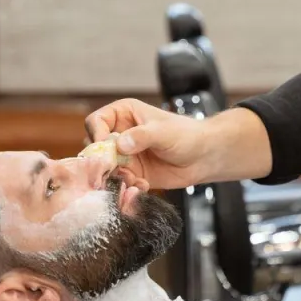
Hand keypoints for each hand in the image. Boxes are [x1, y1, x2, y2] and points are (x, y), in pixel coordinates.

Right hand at [84, 99, 209, 189]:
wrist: (204, 157)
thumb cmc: (187, 135)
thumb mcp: (164, 132)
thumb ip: (141, 136)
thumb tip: (119, 145)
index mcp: (123, 114)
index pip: (96, 121)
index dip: (96, 135)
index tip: (105, 150)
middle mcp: (120, 134)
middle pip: (95, 148)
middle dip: (102, 162)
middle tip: (116, 170)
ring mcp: (124, 156)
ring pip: (105, 168)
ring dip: (115, 177)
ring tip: (133, 180)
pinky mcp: (132, 174)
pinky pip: (119, 183)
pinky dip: (127, 187)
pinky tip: (143, 186)